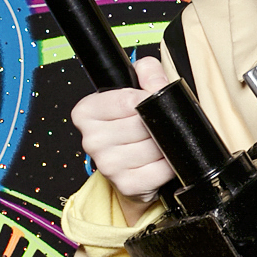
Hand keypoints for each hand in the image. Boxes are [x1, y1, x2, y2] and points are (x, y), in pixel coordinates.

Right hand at [71, 58, 176, 211]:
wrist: (133, 169)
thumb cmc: (133, 127)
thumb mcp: (137, 89)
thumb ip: (147, 72)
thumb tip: (154, 78)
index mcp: (86, 112)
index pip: (127, 100)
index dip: (148, 99)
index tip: (150, 102)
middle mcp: (91, 139)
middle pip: (142, 124)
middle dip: (157, 123)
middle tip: (155, 125)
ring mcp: (107, 165)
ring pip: (154, 146)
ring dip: (165, 144)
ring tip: (158, 142)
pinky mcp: (126, 184)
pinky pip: (161, 169)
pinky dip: (169, 164)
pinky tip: (161, 160)